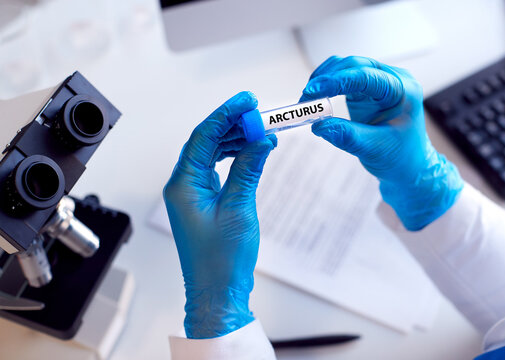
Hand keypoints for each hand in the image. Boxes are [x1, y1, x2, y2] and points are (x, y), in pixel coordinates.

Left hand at [163, 92, 276, 338]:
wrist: (218, 292)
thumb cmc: (221, 260)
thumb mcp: (238, 209)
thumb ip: (249, 170)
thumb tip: (261, 139)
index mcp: (182, 185)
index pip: (202, 137)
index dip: (224, 115)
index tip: (246, 101)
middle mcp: (184, 186)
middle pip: (206, 142)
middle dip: (232, 125)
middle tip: (258, 113)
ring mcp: (194, 193)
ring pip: (213, 154)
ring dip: (235, 140)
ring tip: (260, 129)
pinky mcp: (206, 201)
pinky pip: (219, 169)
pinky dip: (235, 158)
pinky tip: (252, 150)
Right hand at [301, 56, 462, 229]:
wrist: (408, 166)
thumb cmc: (400, 158)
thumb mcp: (374, 149)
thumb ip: (347, 136)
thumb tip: (319, 125)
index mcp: (402, 91)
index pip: (366, 76)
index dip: (337, 81)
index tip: (313, 91)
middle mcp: (392, 80)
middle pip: (354, 65)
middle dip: (326, 79)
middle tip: (305, 100)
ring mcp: (379, 82)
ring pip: (346, 67)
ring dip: (324, 79)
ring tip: (307, 101)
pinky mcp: (366, 89)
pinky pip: (343, 77)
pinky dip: (327, 84)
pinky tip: (316, 98)